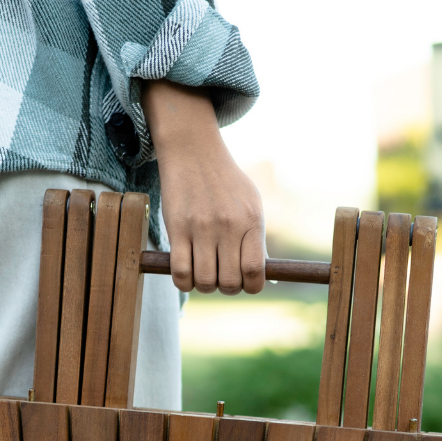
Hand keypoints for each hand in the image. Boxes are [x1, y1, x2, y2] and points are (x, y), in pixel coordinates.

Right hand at [142, 80, 264, 294]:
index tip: (244, 282)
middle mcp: (228, 226)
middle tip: (221, 276)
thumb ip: (257, 239)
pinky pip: (180, 272)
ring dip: (204, 286)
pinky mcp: (176, 228)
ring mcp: (201, 228)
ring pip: (204, 282)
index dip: (250, 286)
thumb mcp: (252, 204)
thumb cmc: (226, 183)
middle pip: (228, 283)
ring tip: (203, 274)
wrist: (194, 152)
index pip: (254, 272)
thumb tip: (265, 276)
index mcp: (251, 221)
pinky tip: (186, 274)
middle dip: (226, 288)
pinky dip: (183, 282)